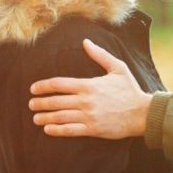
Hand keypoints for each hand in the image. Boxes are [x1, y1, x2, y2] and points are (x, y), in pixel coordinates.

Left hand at [29, 39, 151, 138]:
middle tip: (30, 104)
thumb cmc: (130, 89)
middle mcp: (86, 100)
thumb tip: (86, 42)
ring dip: (45, 117)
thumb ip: (100, 55)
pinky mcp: (93, 129)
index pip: (59, 84)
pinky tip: (48, 129)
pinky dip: (57, 130)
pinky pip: (70, 130)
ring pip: (60, 116)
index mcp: (89, 85)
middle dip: (41, 102)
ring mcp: (88, 116)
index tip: (33, 88)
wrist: (142, 113)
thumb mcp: (118, 67)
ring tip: (35, 118)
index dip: (44, 86)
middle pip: (56, 101)